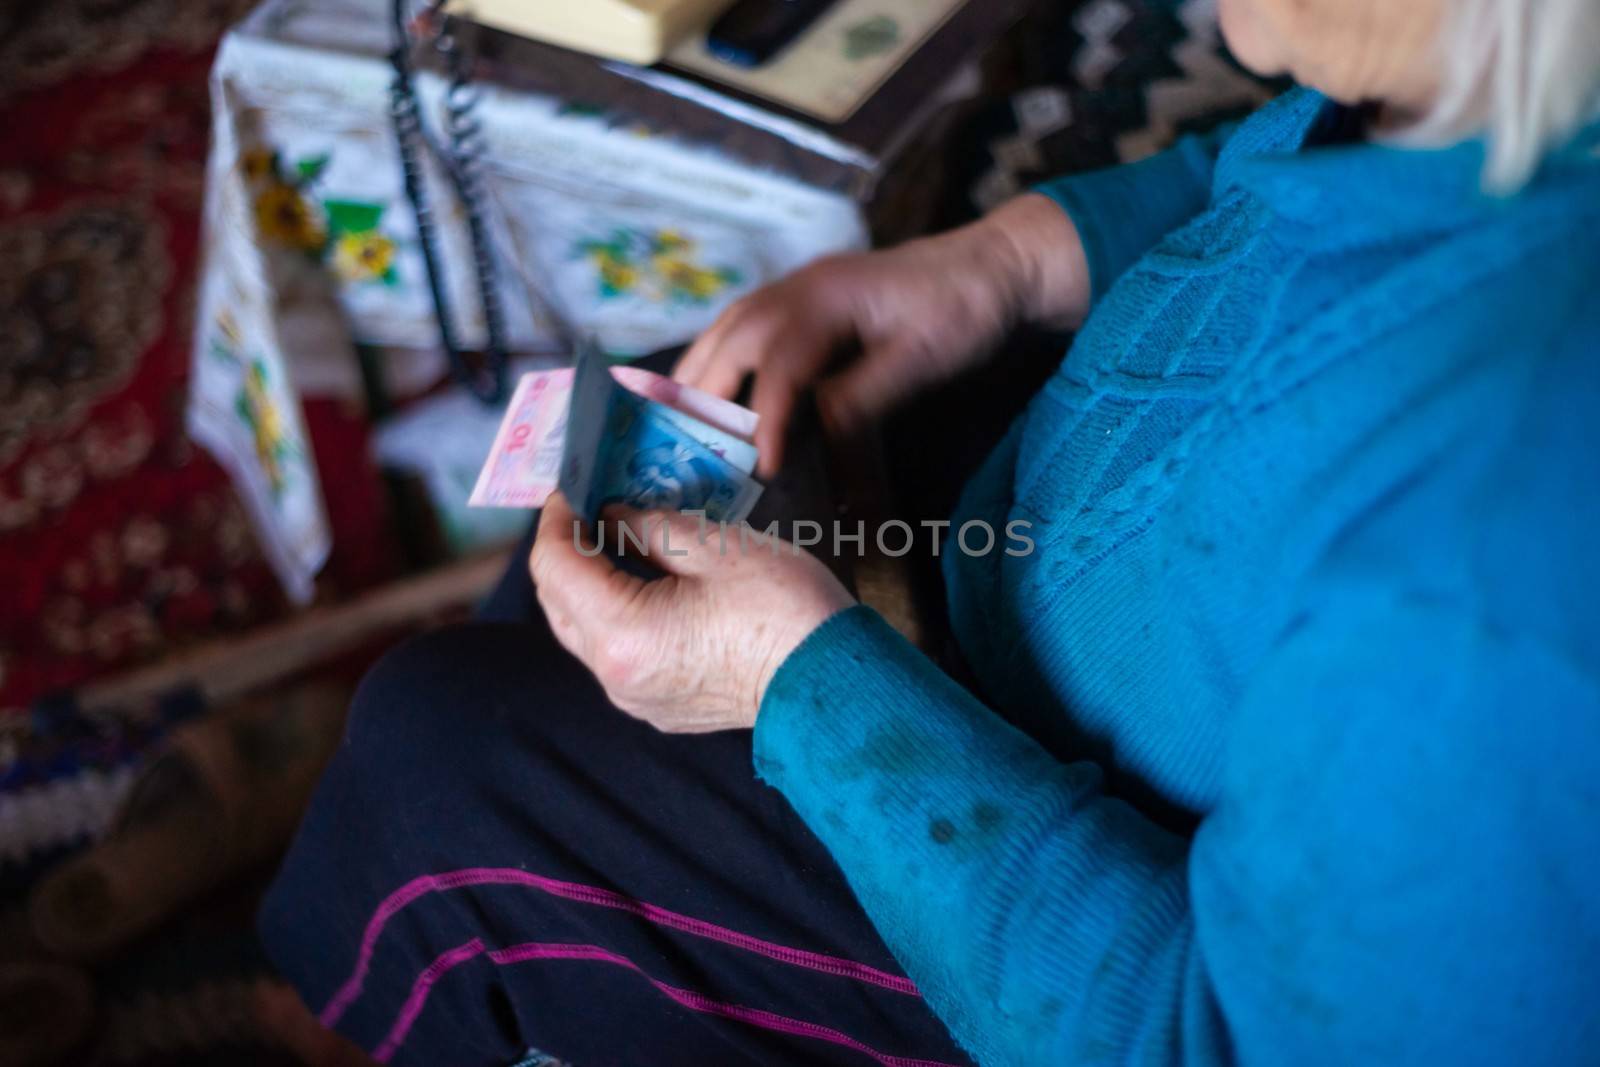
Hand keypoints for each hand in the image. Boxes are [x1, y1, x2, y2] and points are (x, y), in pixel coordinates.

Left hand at [529, 494, 855, 732]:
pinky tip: (647, 583)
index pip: (554, 566)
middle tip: (593, 505)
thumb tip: (610, 514)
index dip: (557, 517)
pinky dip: (617, 614)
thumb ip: (647, 524)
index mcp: (623, 634)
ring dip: (591, 583)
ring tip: (619, 539)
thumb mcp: (714, 545)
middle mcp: (617, 676)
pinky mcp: (660, 708)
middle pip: (557, 602)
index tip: (575, 486)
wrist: (834, 681)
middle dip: (568, 549)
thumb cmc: (783, 607)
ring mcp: (636, 699)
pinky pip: (618, 654)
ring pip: (585, 631)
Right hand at [673, 193, 1087, 475]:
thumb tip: (813, 431)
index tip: (761, 467)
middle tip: (684, 451)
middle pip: (731, 340)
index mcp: (828, 297)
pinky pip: (743, 328)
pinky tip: (711, 393)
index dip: (766, 419)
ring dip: (699, 376)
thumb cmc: (964, 310)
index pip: (780, 365)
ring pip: (728, 329)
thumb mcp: (924, 360)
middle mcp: (800, 287)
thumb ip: (865, 396)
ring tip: (677, 425)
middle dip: (702, 396)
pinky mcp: (803, 300)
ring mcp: (797, 289)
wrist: (991, 265)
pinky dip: (719, 360)